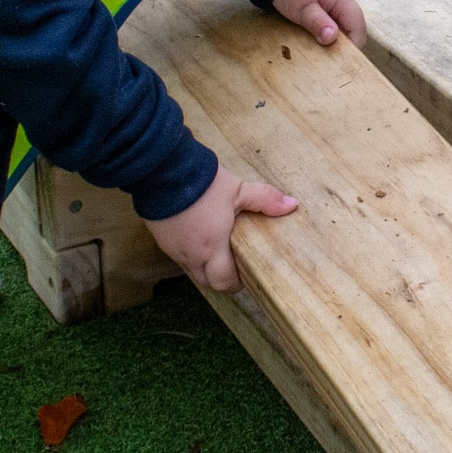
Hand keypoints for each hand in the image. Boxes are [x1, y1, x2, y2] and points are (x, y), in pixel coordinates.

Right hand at [145, 164, 296, 291]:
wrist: (160, 169)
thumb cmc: (201, 183)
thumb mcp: (237, 190)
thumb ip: (265, 199)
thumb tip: (292, 204)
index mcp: (211, 248)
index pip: (224, 283)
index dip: (237, 282)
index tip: (246, 272)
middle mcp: (189, 254)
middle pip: (207, 280)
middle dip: (221, 276)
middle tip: (234, 261)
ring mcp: (171, 248)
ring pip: (191, 268)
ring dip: (204, 263)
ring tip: (216, 243)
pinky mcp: (159, 237)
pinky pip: (177, 253)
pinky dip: (189, 249)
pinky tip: (196, 230)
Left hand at [272, 0, 365, 47]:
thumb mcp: (301, 8)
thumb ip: (318, 23)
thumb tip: (332, 39)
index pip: (358, 25)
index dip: (354, 44)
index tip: (343, 60)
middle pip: (352, 23)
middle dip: (344, 41)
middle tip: (330, 56)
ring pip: (343, 19)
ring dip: (335, 33)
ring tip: (322, 45)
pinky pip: (333, 13)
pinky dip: (328, 24)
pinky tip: (317, 31)